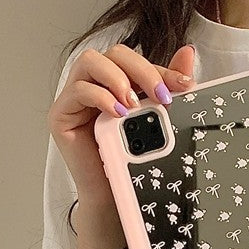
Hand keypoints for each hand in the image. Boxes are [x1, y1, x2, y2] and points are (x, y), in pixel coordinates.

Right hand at [47, 43, 195, 206]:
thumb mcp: (155, 118)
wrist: (113, 196)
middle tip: (161, 95)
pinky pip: (77, 91)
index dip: (161, 69)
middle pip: (114, 53)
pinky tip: (117, 113)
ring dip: (117, 78)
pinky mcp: (60, 114)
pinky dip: (100, 97)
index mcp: (116, 82)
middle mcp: (94, 84)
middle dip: (142, 70)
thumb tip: (187, 52)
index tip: (185, 84)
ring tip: (134, 103)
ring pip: (90, 61)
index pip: (136, 61)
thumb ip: (166, 85)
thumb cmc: (130, 160)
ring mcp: (74, 97)